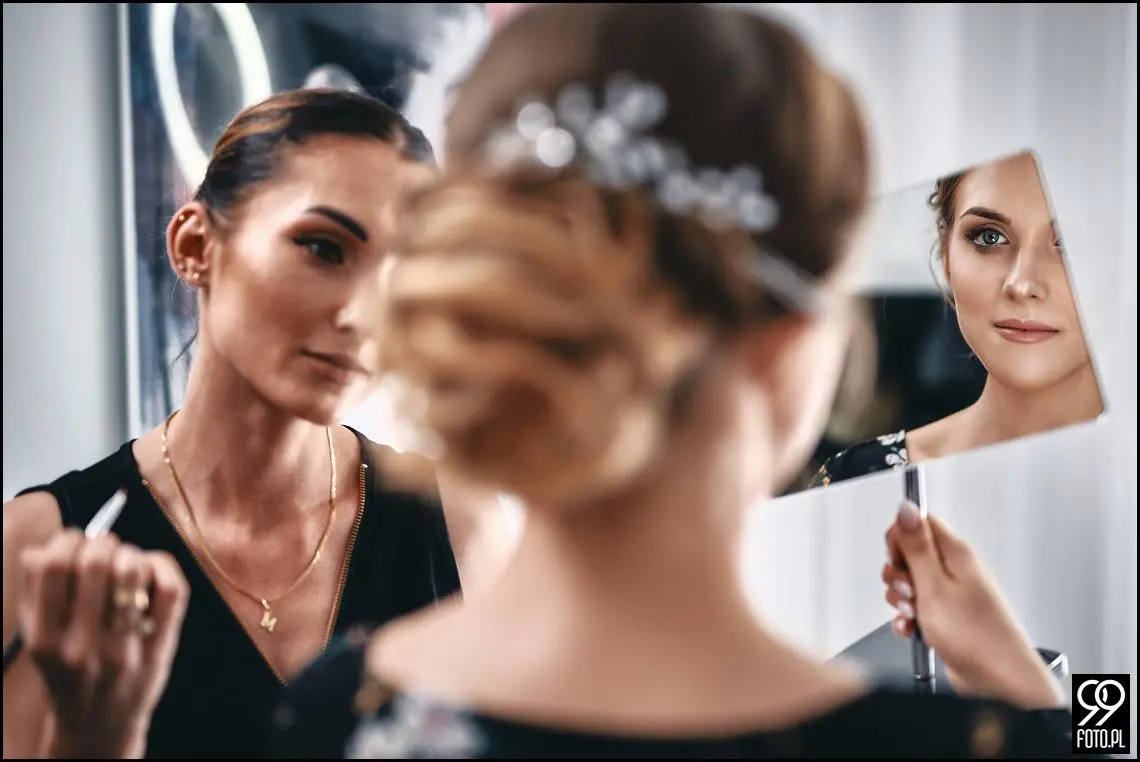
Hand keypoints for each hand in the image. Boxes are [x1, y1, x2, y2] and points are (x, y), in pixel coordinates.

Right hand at [18, 530, 189, 757]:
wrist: (99, 722)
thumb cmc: (68, 668)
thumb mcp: (39, 637)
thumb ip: (36, 592)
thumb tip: (42, 548)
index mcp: (45, 639)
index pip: (54, 567)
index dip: (67, 541)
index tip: (74, 542)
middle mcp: (84, 645)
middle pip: (97, 563)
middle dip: (102, 543)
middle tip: (104, 548)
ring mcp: (125, 648)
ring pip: (135, 571)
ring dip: (131, 553)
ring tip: (126, 561)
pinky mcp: (160, 646)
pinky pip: (172, 588)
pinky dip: (162, 566)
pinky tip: (150, 569)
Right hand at [881, 502, 1063, 708]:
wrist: (998, 680)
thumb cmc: (976, 636)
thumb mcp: (934, 585)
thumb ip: (916, 545)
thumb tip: (906, 506)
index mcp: (955, 553)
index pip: (919, 522)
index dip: (899, 538)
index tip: (898, 559)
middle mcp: (955, 570)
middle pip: (909, 554)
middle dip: (896, 574)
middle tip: (909, 590)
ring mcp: (950, 594)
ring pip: (909, 583)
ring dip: (900, 600)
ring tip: (914, 614)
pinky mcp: (946, 616)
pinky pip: (916, 608)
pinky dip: (908, 619)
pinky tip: (914, 629)